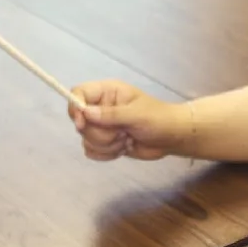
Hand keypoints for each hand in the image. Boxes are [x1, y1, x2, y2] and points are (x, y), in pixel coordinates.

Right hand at [68, 80, 191, 161]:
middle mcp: (100, 107)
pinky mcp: (105, 142)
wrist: (172, 138)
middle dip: (101, 133)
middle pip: (81, 122)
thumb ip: (111, 114)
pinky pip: (92, 151)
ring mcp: (102, 126)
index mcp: (107, 92)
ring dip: (107, 145)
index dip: (75, 108)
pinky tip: (123, 148)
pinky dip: (106, 154)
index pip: (79, 93)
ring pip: (86, 139)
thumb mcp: (136, 114)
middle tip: (123, 132)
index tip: (82, 124)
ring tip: (127, 139)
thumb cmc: (158, 119)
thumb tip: (85, 113)